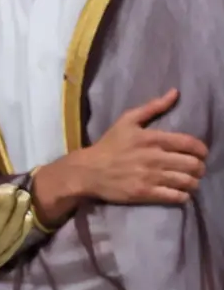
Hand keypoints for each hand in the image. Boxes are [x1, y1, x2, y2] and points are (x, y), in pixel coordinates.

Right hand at [61, 88, 206, 209]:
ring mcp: (150, 177)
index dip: (201, 150)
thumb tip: (175, 92)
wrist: (87, 170)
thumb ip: (153, 107)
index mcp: (152, 138)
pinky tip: (180, 193)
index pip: (190, 144)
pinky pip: (176, 197)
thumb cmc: (109, 145)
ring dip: (193, 182)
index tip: (200, 154)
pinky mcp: (145, 193)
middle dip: (199, 168)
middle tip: (195, 169)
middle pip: (193, 165)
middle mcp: (154, 157)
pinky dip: (183, 196)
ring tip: (189, 182)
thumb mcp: (127, 121)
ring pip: (187, 182)